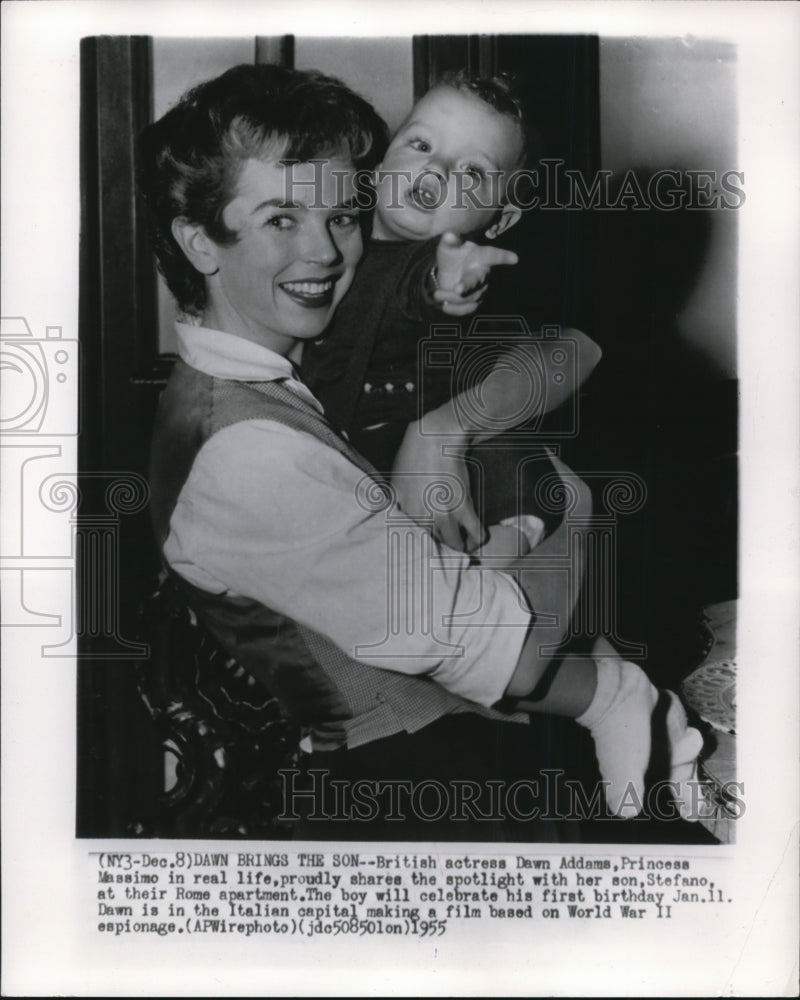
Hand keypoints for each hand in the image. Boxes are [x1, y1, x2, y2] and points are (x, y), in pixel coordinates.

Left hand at [391, 421, 483, 551]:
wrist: (434, 439)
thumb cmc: (412, 458)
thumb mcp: (394, 484)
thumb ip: (394, 507)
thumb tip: (393, 519)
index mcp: (405, 515)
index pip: (411, 545)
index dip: (420, 552)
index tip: (425, 555)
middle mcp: (424, 519)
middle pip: (434, 550)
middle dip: (441, 554)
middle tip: (446, 553)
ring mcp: (445, 515)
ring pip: (456, 547)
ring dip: (461, 549)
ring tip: (463, 547)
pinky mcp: (464, 507)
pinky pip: (477, 534)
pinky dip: (479, 539)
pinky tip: (477, 537)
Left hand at [432, 232, 518, 316]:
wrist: (449, 272)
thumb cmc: (454, 255)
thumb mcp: (449, 247)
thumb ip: (450, 241)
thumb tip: (449, 235)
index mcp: (482, 257)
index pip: (494, 255)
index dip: (504, 257)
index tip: (514, 259)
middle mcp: (483, 274)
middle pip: (478, 282)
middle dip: (468, 286)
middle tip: (457, 289)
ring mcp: (479, 290)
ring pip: (470, 298)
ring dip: (453, 299)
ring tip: (437, 294)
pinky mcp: (473, 302)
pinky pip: (467, 310)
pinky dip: (454, 310)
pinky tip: (443, 306)